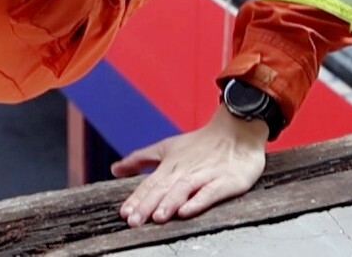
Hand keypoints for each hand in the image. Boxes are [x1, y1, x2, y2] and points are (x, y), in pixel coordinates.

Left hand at [111, 108, 267, 227]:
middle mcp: (185, 170)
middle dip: (147, 205)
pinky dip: (198, 201)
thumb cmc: (202, 143)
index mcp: (171, 164)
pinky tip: (187, 211)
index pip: (150, 183)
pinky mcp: (225, 181)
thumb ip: (141, 159)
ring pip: (184, 189)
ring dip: (169, 203)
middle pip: (163, 189)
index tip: (124, 213)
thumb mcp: (167, 147)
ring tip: (157, 217)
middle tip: (134, 220)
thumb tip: (114, 169)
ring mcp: (205, 175)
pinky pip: (210, 192)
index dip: (137, 199)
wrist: (237, 130)